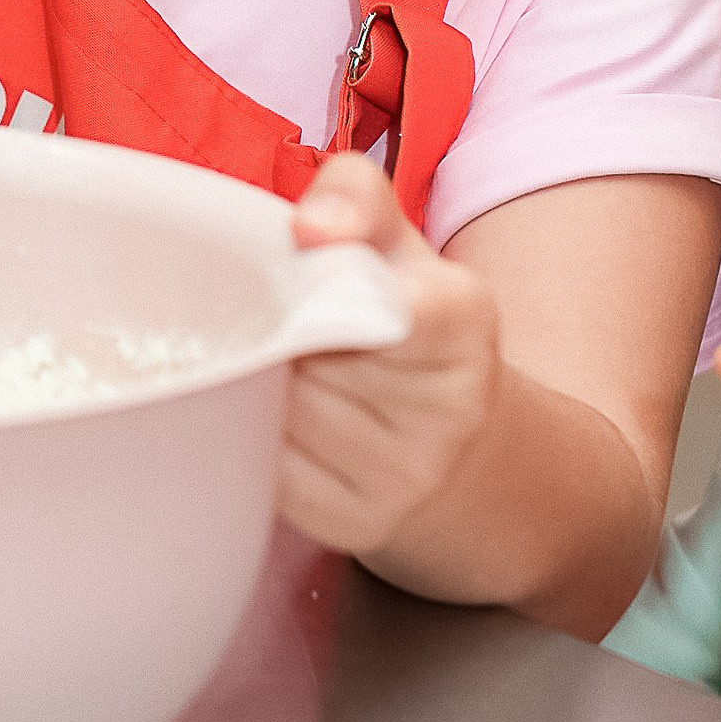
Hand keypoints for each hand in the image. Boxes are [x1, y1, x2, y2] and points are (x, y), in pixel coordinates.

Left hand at [277, 153, 499, 556]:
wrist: (459, 450)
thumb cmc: (406, 326)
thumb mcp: (397, 245)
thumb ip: (354, 196)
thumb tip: (310, 227)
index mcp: (465, 323)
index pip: (380, 305)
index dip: (323, 290)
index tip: (300, 277)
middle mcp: (450, 409)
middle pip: (309, 355)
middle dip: (279, 330)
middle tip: (281, 317)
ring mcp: (406, 477)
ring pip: (282, 410)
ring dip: (260, 381)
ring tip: (284, 364)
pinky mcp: (355, 525)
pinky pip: (267, 465)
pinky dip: (255, 433)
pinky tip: (281, 415)